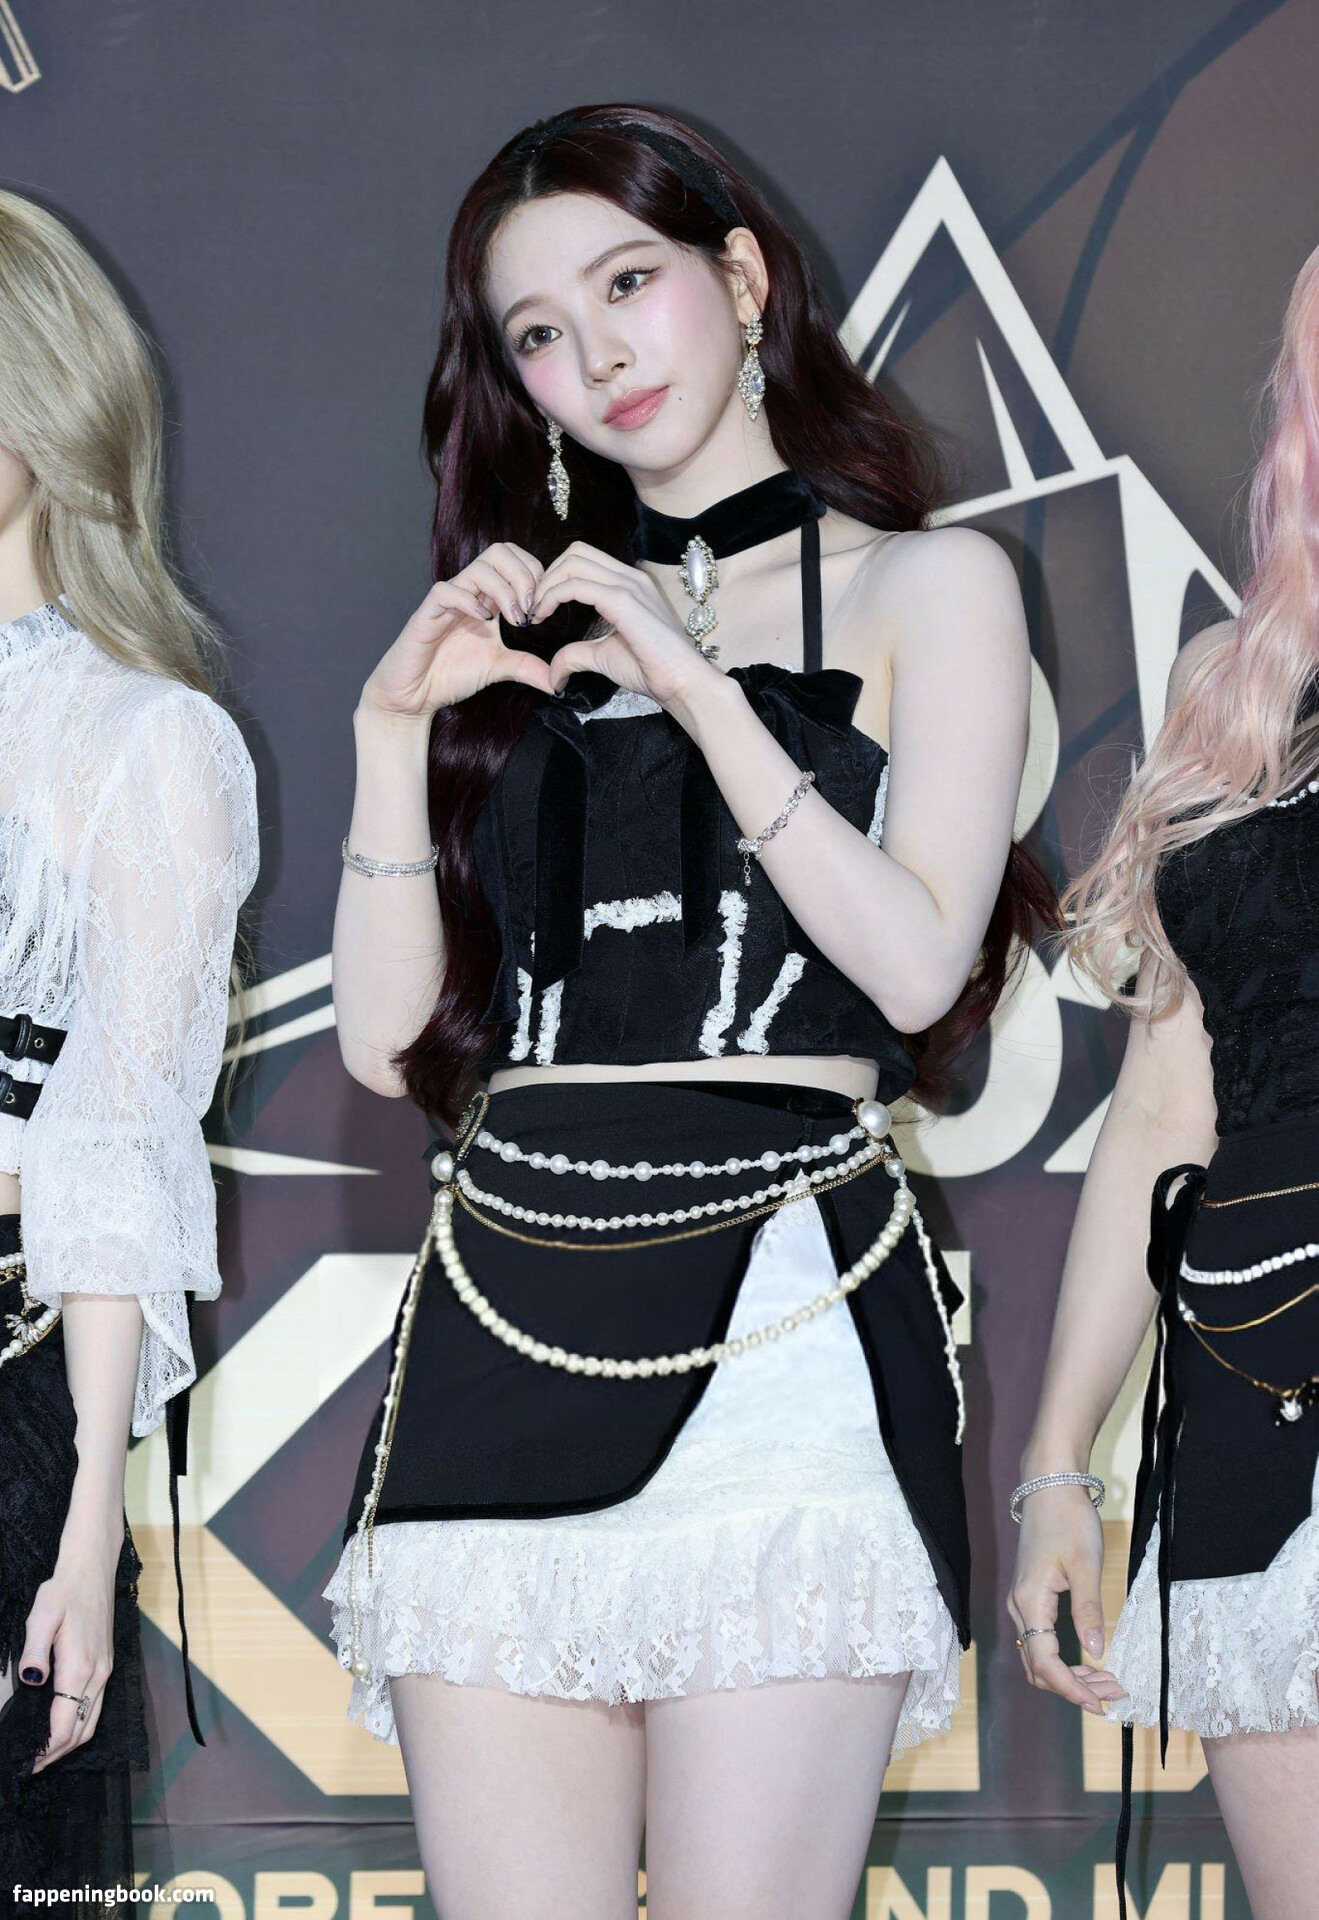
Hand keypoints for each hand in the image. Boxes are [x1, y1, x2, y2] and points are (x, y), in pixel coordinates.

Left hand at [19, 1512, 123, 1769]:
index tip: (27, 1764)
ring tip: (46, 1755)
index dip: (46, 1750)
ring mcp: (105, 1670)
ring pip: (92, 1721)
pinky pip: (96, 1707)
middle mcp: (98, 1674)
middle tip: (32, 1768)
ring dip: (71, 1743)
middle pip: (81, 1730)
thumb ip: (34, 1650)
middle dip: (57, 1754)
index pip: (65, 1724)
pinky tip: (65, 1726)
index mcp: (80, 1667)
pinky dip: (81, 1726)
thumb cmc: (62, 1591)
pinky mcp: (107, 1665)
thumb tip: (32, 1682)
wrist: (92, 1569)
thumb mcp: (41, 1616)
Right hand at [361, 544, 554, 719]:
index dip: (535, 575)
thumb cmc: (451, 675)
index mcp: (487, 597)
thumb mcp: (498, 668)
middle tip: (532, 608)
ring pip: (479, 567)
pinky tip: (484, 621)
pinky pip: (446, 591)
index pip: (515, 560)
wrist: (415, 695)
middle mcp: (470, 591)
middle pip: (500, 552)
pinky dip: (469, 601)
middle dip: (524, 575)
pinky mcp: (426, 613)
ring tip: (515, 619)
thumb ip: (527, 667)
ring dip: (504, 590)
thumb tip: (557, 680)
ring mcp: (448, 600)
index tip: (543, 607)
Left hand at [532, 542, 720, 710]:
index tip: (541, 607)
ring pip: (573, 562)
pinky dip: (553, 597)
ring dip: (546, 584)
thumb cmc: (652, 670)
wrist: (682, 683)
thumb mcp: (603, 656)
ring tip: (537, 611)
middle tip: (535, 606)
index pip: (584, 560)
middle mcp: (630, 577)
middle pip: (576, 552)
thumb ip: (577, 654)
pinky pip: (576, 585)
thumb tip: (553, 673)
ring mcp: (629, 585)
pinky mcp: (624, 601)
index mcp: (629, 584)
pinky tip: (544, 616)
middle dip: (547, 575)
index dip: (556, 577)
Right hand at [1007, 1485, 1126, 1714]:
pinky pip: (1042, 1641)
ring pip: (1039, 1656)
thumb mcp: (1085, 1565)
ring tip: (1109, 1681)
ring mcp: (1023, 1602)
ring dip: (1071, 1675)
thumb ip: (1088, 1609)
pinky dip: (1065, 1658)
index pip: (1044, 1662)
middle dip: (1074, 1687)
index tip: (1101, 1703)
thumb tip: (1097, 1653)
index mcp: (1030, 1601)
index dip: (1071, 1688)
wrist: (1050, 1487)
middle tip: (1115, 1692)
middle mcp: (1020, 1607)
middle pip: (1039, 1667)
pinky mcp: (1032, 1597)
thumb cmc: (1068, 1520)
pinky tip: (1091, 1659)